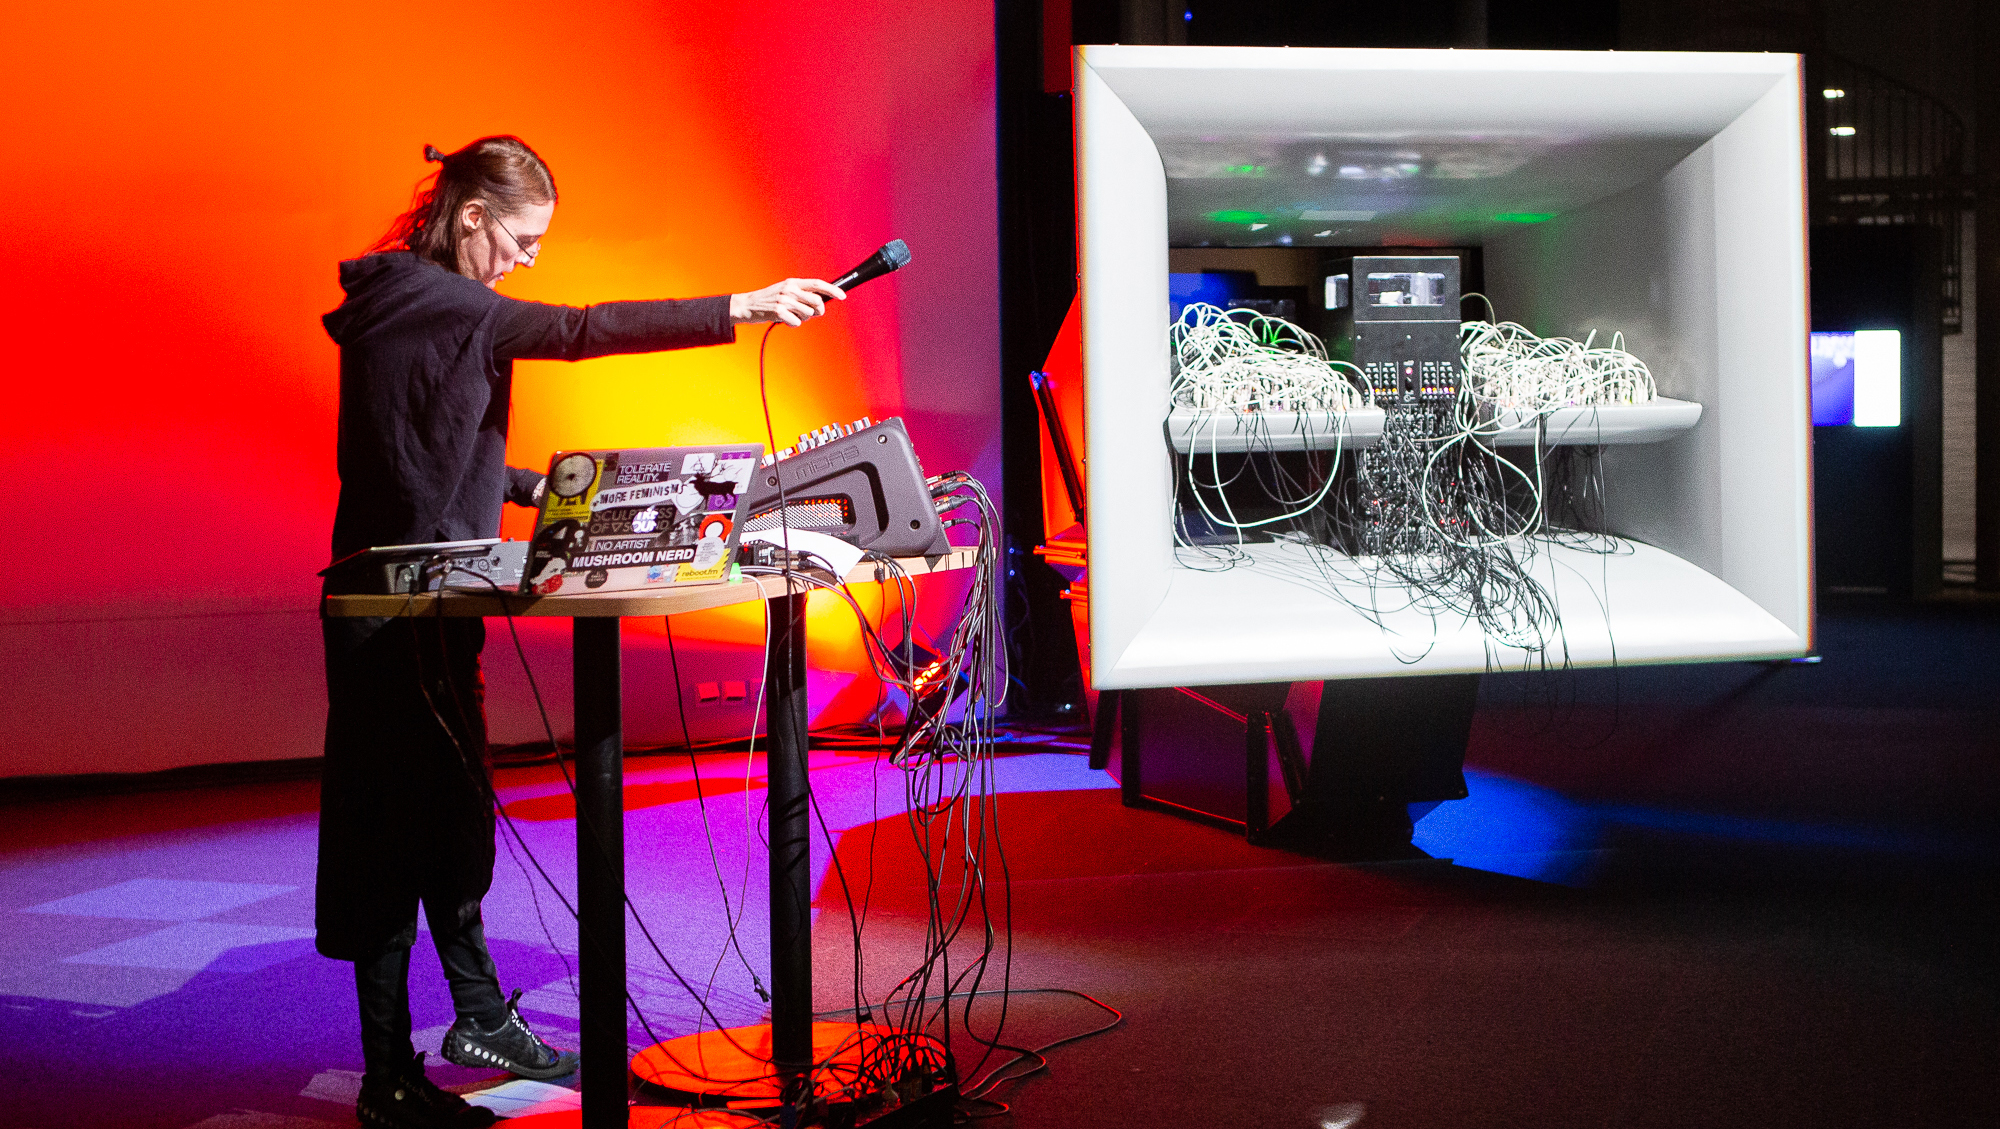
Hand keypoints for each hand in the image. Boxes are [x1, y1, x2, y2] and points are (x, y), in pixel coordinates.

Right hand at [729, 278, 845, 326]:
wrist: (747, 305)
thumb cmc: (768, 300)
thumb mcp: (785, 291)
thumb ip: (802, 294)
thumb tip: (821, 303)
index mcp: (793, 282)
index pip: (817, 283)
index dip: (832, 290)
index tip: (842, 296)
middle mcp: (790, 289)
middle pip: (817, 301)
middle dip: (818, 311)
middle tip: (811, 313)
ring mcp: (784, 300)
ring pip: (808, 314)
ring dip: (803, 318)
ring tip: (791, 315)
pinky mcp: (779, 311)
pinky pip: (797, 322)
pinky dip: (793, 324)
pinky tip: (784, 320)